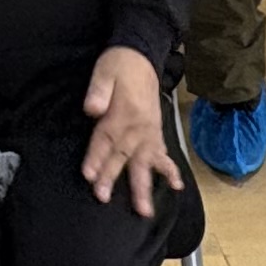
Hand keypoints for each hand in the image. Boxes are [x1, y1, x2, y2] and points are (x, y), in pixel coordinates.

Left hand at [80, 44, 178, 215]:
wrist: (143, 54)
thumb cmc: (120, 64)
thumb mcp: (104, 70)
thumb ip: (98, 91)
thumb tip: (92, 109)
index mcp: (123, 112)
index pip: (105, 139)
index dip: (96, 157)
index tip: (89, 176)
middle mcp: (138, 126)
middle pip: (122, 155)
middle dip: (113, 177)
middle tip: (104, 197)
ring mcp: (150, 131)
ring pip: (145, 162)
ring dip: (144, 186)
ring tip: (145, 210)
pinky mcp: (156, 131)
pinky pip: (164, 154)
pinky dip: (169, 171)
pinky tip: (175, 186)